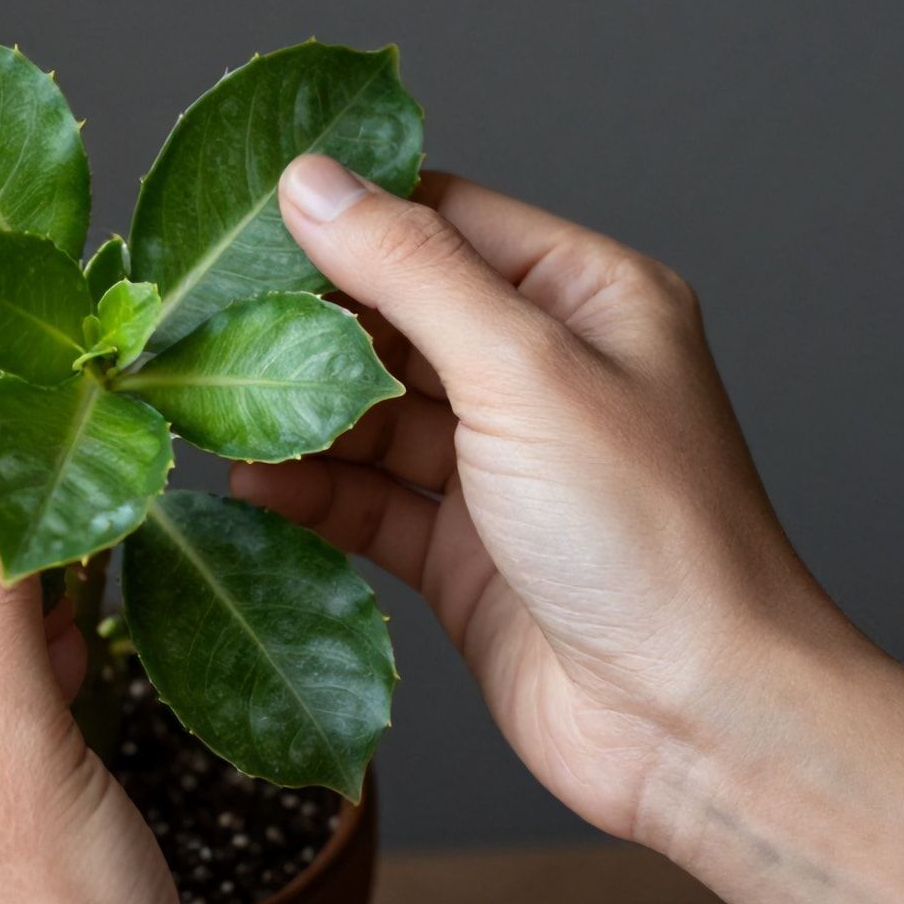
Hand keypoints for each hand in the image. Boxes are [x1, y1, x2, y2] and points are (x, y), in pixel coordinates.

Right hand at [234, 155, 903, 903]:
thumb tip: (312, 181)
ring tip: (219, 415)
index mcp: (586, 300)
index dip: (350, 216)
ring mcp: (500, 466)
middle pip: (397, 319)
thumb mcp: (524, 371)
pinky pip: (367, 501)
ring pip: (372, 415)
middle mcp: (544, 373)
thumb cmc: (649, 533)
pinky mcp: (462, 551)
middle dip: (308, 326)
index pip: (447, 220)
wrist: (695, 721)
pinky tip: (253, 488)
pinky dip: (311, 493)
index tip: (245, 221)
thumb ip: (411, 270)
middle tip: (209, 329)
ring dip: (299, 416)